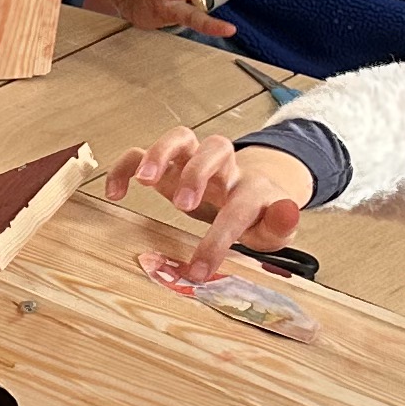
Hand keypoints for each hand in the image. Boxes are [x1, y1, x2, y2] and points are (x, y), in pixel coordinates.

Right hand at [106, 128, 313, 266]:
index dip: (219, 237)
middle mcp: (223, 167)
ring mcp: (193, 161)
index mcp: (250, 187)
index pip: (239, 205)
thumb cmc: (256, 215)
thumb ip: (281, 223)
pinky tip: (116, 192)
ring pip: (180, 137)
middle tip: (182, 204)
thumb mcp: (274, 229)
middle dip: (197, 173)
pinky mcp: (168, 165)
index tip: (200, 268)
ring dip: (161, 154)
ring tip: (144, 181)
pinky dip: (127, 166)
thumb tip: (288, 211)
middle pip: (216, 148)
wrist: (248, 193)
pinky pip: (143, 153)